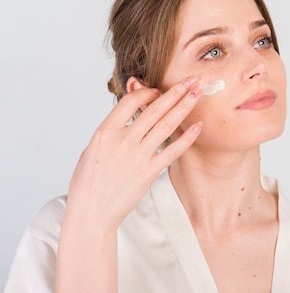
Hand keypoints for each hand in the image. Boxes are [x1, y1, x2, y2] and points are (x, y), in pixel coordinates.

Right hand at [64, 76, 202, 230]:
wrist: (92, 212)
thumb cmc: (89, 182)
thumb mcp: (93, 148)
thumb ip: (112, 130)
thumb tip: (127, 115)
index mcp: (105, 132)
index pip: (130, 102)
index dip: (147, 92)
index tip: (159, 90)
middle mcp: (123, 141)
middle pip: (154, 109)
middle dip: (176, 91)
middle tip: (192, 80)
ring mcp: (137, 156)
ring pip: (166, 124)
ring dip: (185, 106)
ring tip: (198, 92)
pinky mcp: (150, 172)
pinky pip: (173, 150)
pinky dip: (187, 137)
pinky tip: (198, 126)